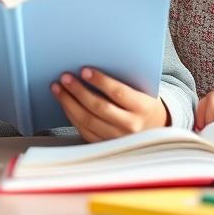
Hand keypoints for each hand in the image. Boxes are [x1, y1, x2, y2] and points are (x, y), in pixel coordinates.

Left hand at [51, 67, 168, 141]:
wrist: (155, 129)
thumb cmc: (144, 103)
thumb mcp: (142, 91)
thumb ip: (123, 82)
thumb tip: (92, 69)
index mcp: (143, 108)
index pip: (118, 92)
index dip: (100, 81)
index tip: (84, 70)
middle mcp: (131, 126)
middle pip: (99, 107)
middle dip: (78, 91)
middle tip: (65, 77)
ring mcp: (117, 139)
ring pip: (87, 121)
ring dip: (69, 103)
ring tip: (58, 88)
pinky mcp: (105, 145)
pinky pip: (84, 131)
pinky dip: (71, 116)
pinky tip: (65, 103)